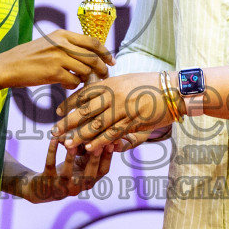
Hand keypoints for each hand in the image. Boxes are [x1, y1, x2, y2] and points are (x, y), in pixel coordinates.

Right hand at [0, 30, 112, 90]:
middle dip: (102, 69)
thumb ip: (67, 47)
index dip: (105, 52)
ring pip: (85, 70)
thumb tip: (87, 58)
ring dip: (87, 79)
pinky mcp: (53, 72)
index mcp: (62, 34)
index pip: (92, 42)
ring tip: (83, 83)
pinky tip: (66, 86)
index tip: (111, 61)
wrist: (7, 66)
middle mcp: (62, 43)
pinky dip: (73, 86)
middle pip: (93, 57)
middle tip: (104, 77)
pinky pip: (73, 81)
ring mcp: (58, 57)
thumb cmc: (27, 58)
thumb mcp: (48, 44)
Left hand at [13, 138, 113, 202]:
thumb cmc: (65, 173)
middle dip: (94, 160)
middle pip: (89, 175)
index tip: (112, 142)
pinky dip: (52, 152)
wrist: (40, 189)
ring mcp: (61, 187)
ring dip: (70, 158)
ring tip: (72, 144)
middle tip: (97, 144)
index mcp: (88, 182)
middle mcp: (76, 187)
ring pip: (67, 173)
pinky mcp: (46, 182)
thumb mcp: (80, 165)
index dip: (108, 158)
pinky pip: (50, 165)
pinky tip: (53, 140)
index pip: (102, 171)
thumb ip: (90, 153)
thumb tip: (104, 134)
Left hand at [52, 72, 176, 152]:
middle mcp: (114, 95)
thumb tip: (94, 92)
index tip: (57, 112)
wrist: (174, 90)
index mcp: (111, 83)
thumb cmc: (150, 84)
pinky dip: (100, 141)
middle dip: (68, 122)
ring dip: (79, 136)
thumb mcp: (126, 80)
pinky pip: (113, 133)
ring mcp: (123, 109)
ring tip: (67, 144)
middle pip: (85, 111)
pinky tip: (89, 148)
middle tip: (54, 131)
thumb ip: (110, 87)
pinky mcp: (133, 122)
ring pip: (96, 125)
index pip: (83, 93)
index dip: (69, 104)